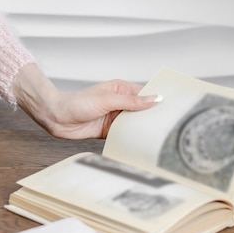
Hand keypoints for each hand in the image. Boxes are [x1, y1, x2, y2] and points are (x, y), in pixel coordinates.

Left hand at [12, 63, 161, 138]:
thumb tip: (156, 99)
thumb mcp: (107, 100)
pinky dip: (133, 138)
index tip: (176, 105)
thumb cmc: (77, 103)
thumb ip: (132, 102)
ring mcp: (115, 117)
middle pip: (143, 110)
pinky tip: (144, 143)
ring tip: (163, 135)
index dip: (160, 99)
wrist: (56, 118)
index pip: (146, 93)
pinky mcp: (109, 131)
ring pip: (136, 123)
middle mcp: (120, 103)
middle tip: (175, 124)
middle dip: (155, 116)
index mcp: (121, 89)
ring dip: (145, 129)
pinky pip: (126, 134)